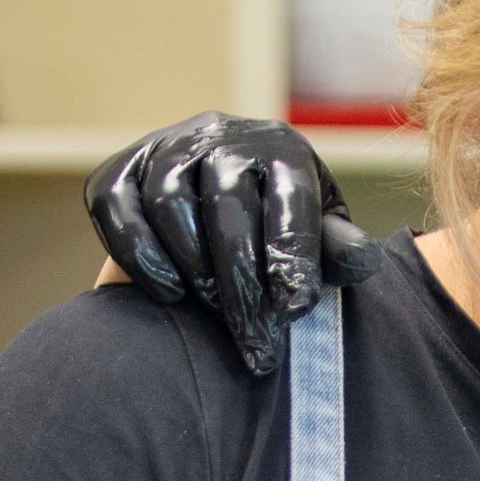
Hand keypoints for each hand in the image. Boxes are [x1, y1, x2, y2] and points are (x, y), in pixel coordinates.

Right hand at [84, 113, 382, 376]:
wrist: (220, 208)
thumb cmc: (285, 229)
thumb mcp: (324, 237)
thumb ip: (340, 250)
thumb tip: (362, 258)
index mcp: (283, 149)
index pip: (289, 202)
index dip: (290, 259)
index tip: (293, 313)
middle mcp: (222, 136)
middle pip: (228, 209)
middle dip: (243, 285)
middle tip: (257, 343)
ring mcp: (164, 147)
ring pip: (170, 205)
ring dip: (195, 270)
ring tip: (219, 318)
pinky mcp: (117, 169)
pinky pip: (118, 208)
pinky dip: (140, 255)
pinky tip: (170, 295)